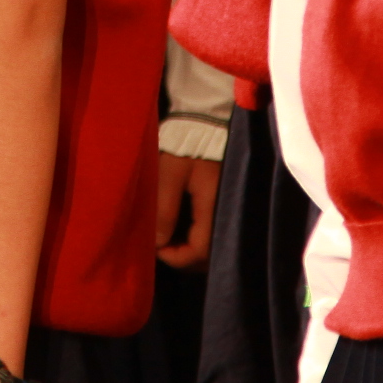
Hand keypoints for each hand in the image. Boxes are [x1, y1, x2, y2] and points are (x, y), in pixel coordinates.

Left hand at [154, 152, 219, 270]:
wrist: (202, 123)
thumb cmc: (183, 147)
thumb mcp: (169, 174)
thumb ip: (164, 209)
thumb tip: (158, 243)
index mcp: (213, 205)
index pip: (201, 249)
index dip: (178, 257)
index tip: (157, 250)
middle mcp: (224, 211)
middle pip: (209, 253)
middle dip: (184, 258)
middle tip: (161, 249)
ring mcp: (225, 207)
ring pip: (212, 243)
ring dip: (190, 249)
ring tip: (168, 242)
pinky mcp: (221, 201)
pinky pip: (211, 229)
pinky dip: (195, 237)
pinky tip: (179, 230)